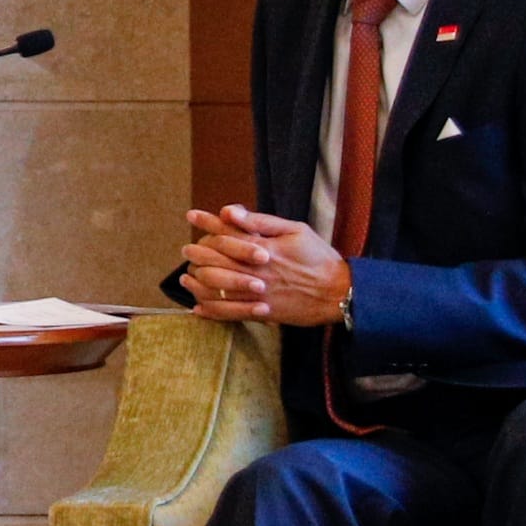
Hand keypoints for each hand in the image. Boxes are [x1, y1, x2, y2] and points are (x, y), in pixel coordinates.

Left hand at [178, 204, 352, 329]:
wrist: (339, 293)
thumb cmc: (319, 258)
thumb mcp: (296, 231)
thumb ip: (261, 221)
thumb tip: (230, 211)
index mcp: (263, 247)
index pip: (226, 232)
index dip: (207, 222)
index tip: (192, 215)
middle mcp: (255, 270)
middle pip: (214, 259)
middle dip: (196, 252)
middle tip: (186, 249)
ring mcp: (256, 293)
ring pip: (215, 288)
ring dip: (196, 281)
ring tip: (186, 276)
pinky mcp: (260, 312)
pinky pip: (227, 314)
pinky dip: (209, 311)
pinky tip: (197, 307)